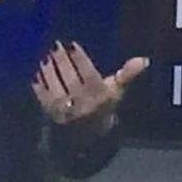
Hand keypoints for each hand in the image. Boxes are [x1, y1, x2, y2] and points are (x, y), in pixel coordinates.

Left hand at [32, 41, 148, 129]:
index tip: (72, 44)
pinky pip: (44, 99)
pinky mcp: (52, 116)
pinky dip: (40, 86)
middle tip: (56, 45)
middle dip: (62, 61)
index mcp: (99, 95)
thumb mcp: (117, 91)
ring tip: (46, 56)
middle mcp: (82, 103)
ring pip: (56, 87)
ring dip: (50, 71)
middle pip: (70, 79)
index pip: (88, 73)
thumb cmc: (104, 105)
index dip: (80, 58)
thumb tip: (143, 60)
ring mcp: (66, 111)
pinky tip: (37, 73)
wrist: (89, 136)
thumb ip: (127, 74)